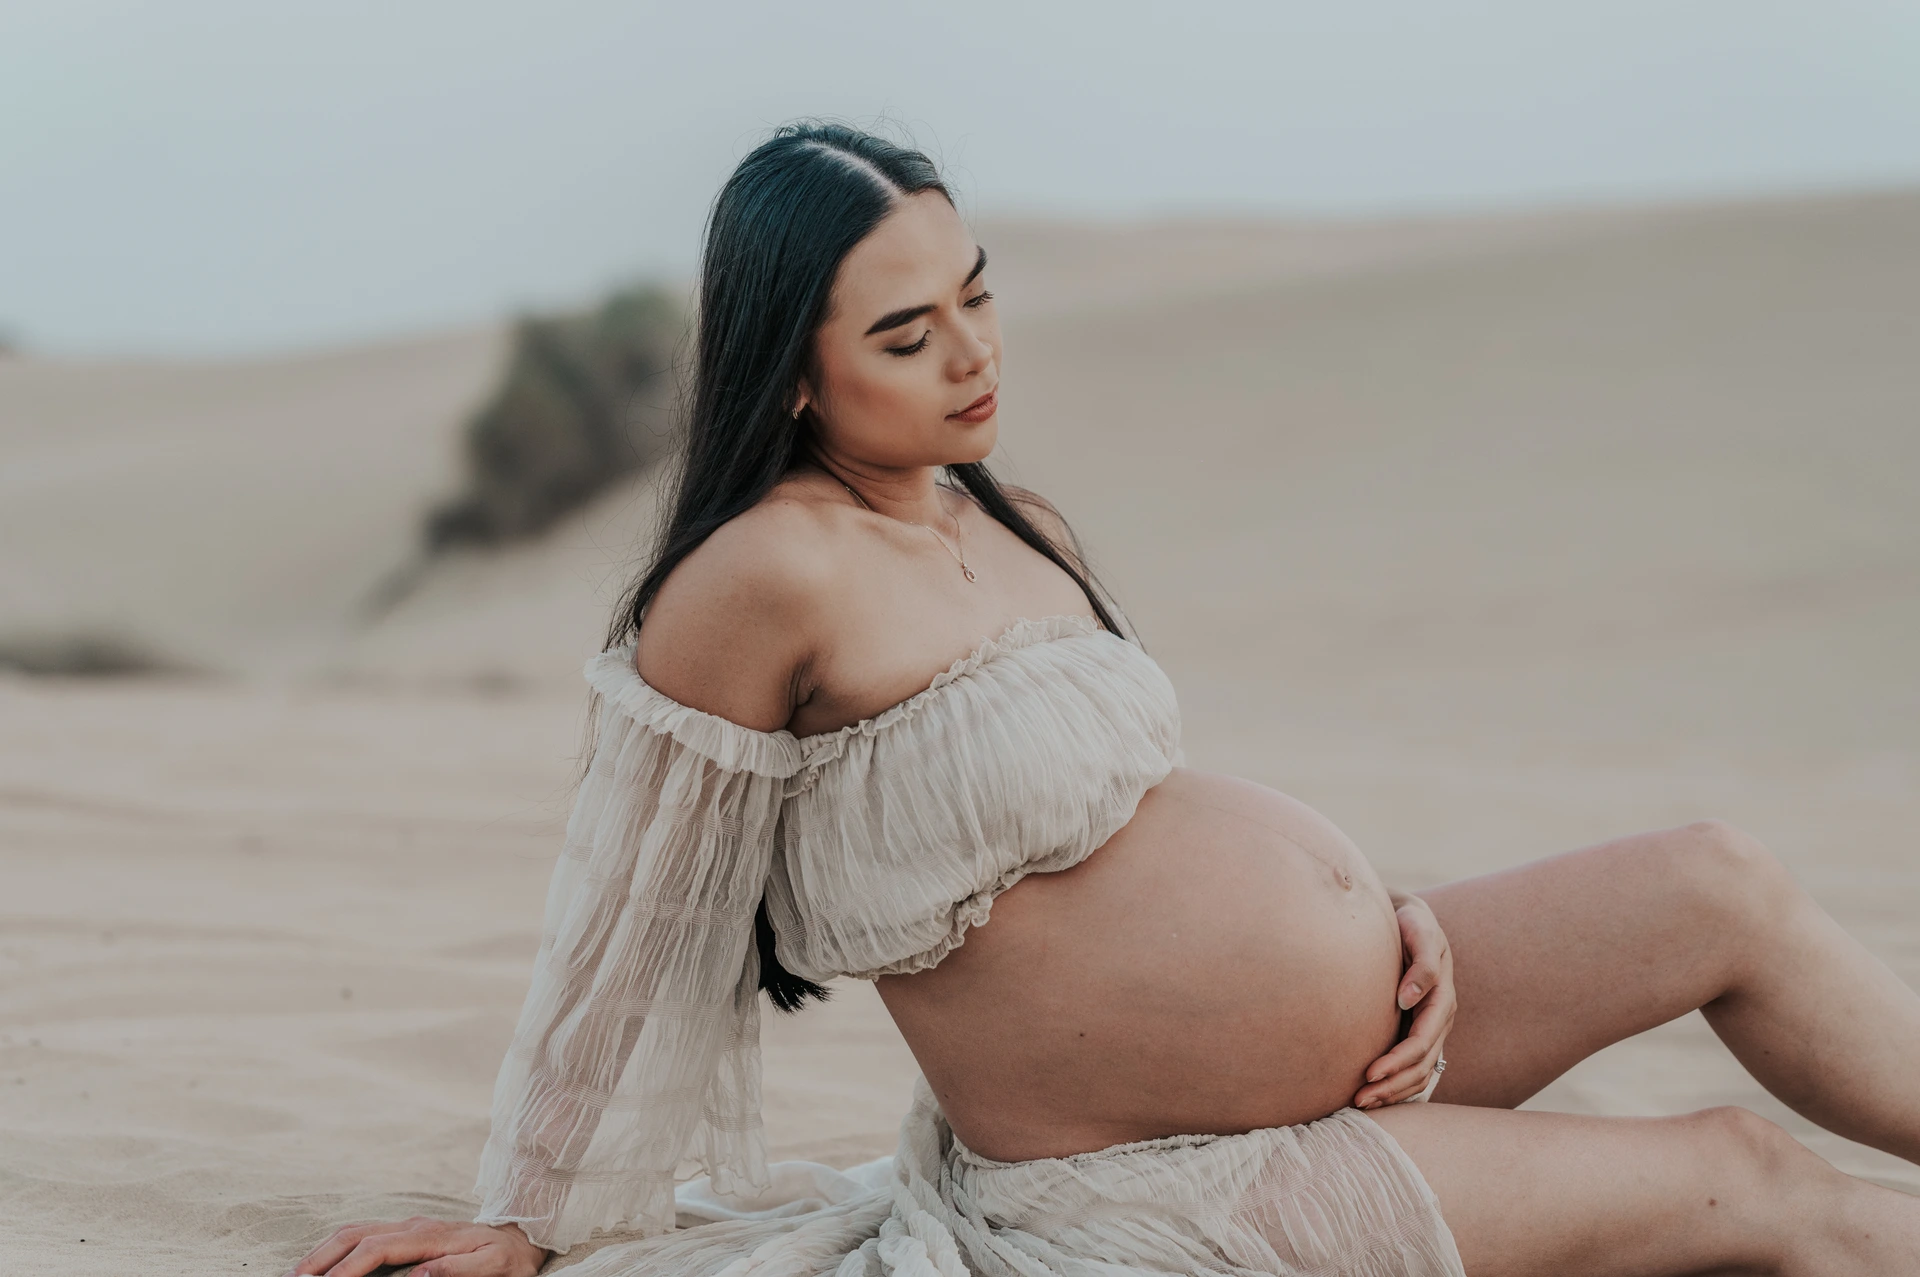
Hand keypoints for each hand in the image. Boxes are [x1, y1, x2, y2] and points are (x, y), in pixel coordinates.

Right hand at [286, 1217, 548, 1276]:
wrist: (524, 1234)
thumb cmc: (508, 1259)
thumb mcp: (492, 1268)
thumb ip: (456, 1269)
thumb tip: (418, 1275)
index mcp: (429, 1236)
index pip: (375, 1249)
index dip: (345, 1269)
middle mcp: (413, 1225)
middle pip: (354, 1235)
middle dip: (320, 1259)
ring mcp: (408, 1225)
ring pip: (354, 1231)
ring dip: (323, 1251)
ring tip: (300, 1274)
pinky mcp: (407, 1230)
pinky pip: (364, 1233)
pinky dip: (338, 1247)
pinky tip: (326, 1262)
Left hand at [1354, 890, 1455, 1108]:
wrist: (1408, 919)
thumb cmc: (1411, 923)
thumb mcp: (1420, 931)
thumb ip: (1421, 965)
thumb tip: (1407, 999)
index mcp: (1442, 999)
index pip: (1422, 1042)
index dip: (1397, 1061)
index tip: (1369, 1073)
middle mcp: (1440, 1019)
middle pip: (1421, 1066)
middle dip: (1392, 1086)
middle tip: (1358, 1099)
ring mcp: (1431, 1028)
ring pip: (1420, 1073)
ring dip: (1393, 1092)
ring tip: (1361, 1103)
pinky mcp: (1418, 1031)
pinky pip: (1414, 1068)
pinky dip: (1397, 1085)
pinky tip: (1373, 1093)